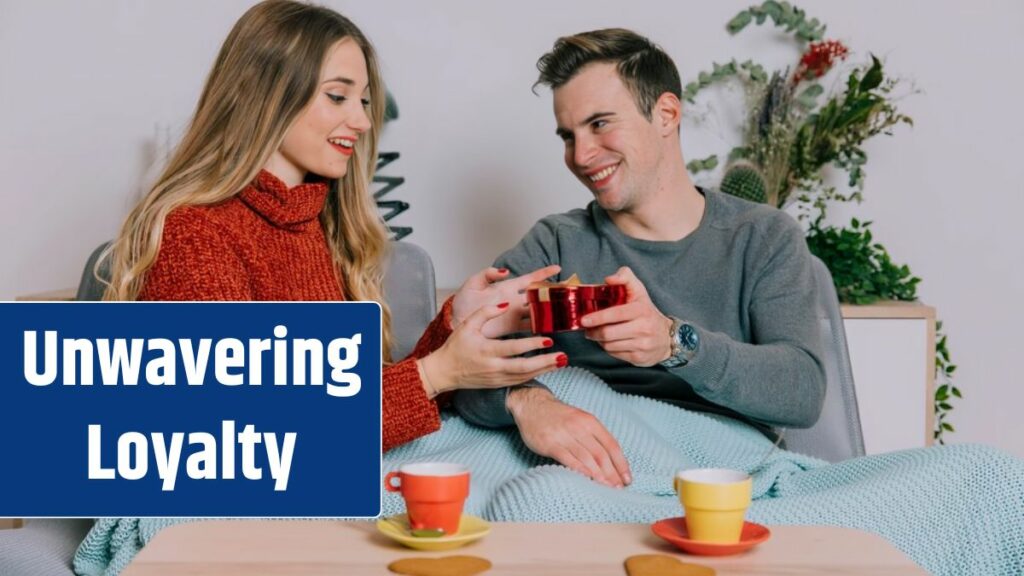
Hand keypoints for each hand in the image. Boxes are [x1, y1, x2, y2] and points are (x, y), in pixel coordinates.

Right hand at [422, 302, 566, 393]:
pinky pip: (520, 380)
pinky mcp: (498, 384)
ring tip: (561, 362)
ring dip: (544, 370)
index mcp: (485, 351)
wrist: (445, 372)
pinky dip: (535, 375)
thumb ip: (485, 312)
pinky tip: (547, 368)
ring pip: (524, 376)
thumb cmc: (455, 346)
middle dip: (544, 362)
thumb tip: (504, 304)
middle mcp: (492, 367)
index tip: (547, 340)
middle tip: (562, 356)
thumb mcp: (467, 325)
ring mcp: (496, 378)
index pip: (512, 348)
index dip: (531, 345)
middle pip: (523, 367)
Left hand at [451, 264, 560, 338]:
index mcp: (506, 287)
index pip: (529, 278)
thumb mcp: (473, 283)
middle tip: (569, 292)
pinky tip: (551, 327)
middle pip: (538, 295)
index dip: (543, 274)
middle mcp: (514, 300)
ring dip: (550, 310)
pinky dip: (541, 326)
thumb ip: (488, 274)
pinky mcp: (511, 328)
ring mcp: (514, 314)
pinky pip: (530, 326)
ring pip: (537, 310)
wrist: (456, 323)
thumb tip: (505, 271)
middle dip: (553, 292)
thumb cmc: (462, 302)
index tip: (558, 268)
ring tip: (565, 310)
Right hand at [507, 386, 630, 487]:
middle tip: (619, 488)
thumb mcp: (581, 419)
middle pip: (601, 454)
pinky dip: (580, 470)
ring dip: (599, 475)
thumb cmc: (559, 416)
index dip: (621, 463)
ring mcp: (564, 436)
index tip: (627, 478)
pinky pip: (568, 459)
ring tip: (608, 488)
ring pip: (587, 458)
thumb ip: (595, 437)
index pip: (612, 445)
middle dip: (613, 473)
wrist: (533, 405)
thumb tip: (612, 460)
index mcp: (590, 422)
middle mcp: (579, 428)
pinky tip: (588, 479)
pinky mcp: (550, 444)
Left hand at [580, 266, 672, 366]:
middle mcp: (643, 328)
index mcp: (641, 310)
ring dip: (599, 340)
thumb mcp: (639, 291)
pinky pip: (614, 354)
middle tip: (587, 329)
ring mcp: (642, 344)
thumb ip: (625, 277)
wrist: (667, 337)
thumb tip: (609, 279)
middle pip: (608, 333)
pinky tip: (609, 342)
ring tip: (598, 334)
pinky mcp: (639, 357)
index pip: (615, 314)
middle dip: (593, 332)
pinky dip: (608, 348)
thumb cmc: (647, 312)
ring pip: (609, 345)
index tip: (584, 320)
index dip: (597, 317)